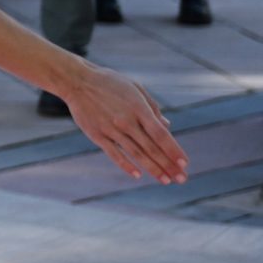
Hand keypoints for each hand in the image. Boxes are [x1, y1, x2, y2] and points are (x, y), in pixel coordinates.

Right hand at [61, 63, 188, 183]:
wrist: (77, 81)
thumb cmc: (110, 83)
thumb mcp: (135, 89)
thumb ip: (152, 108)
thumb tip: (167, 126)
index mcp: (139, 109)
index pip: (160, 134)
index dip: (173, 150)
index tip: (185, 164)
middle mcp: (126, 121)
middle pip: (151, 148)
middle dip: (168, 165)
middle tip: (181, 179)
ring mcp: (111, 129)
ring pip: (135, 154)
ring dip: (152, 169)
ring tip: (165, 181)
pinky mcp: (97, 135)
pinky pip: (114, 154)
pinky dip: (126, 166)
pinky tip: (137, 175)